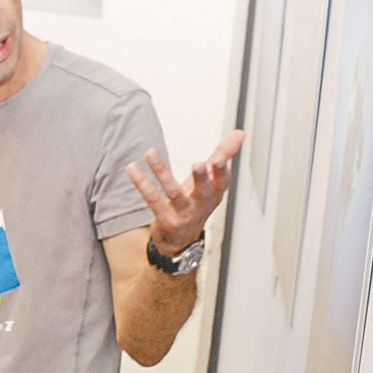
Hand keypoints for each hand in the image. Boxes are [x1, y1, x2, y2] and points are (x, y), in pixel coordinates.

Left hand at [126, 130, 243, 257]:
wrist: (180, 239)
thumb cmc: (197, 202)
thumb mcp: (211, 181)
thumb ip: (223, 155)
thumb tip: (240, 132)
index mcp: (215, 194)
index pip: (222, 182)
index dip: (222, 171)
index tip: (219, 158)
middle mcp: (201, 205)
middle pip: (203, 191)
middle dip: (201, 178)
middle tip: (198, 164)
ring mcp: (182, 213)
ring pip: (172, 192)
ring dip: (161, 172)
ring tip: (150, 152)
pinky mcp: (164, 218)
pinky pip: (152, 199)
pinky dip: (141, 183)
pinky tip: (132, 168)